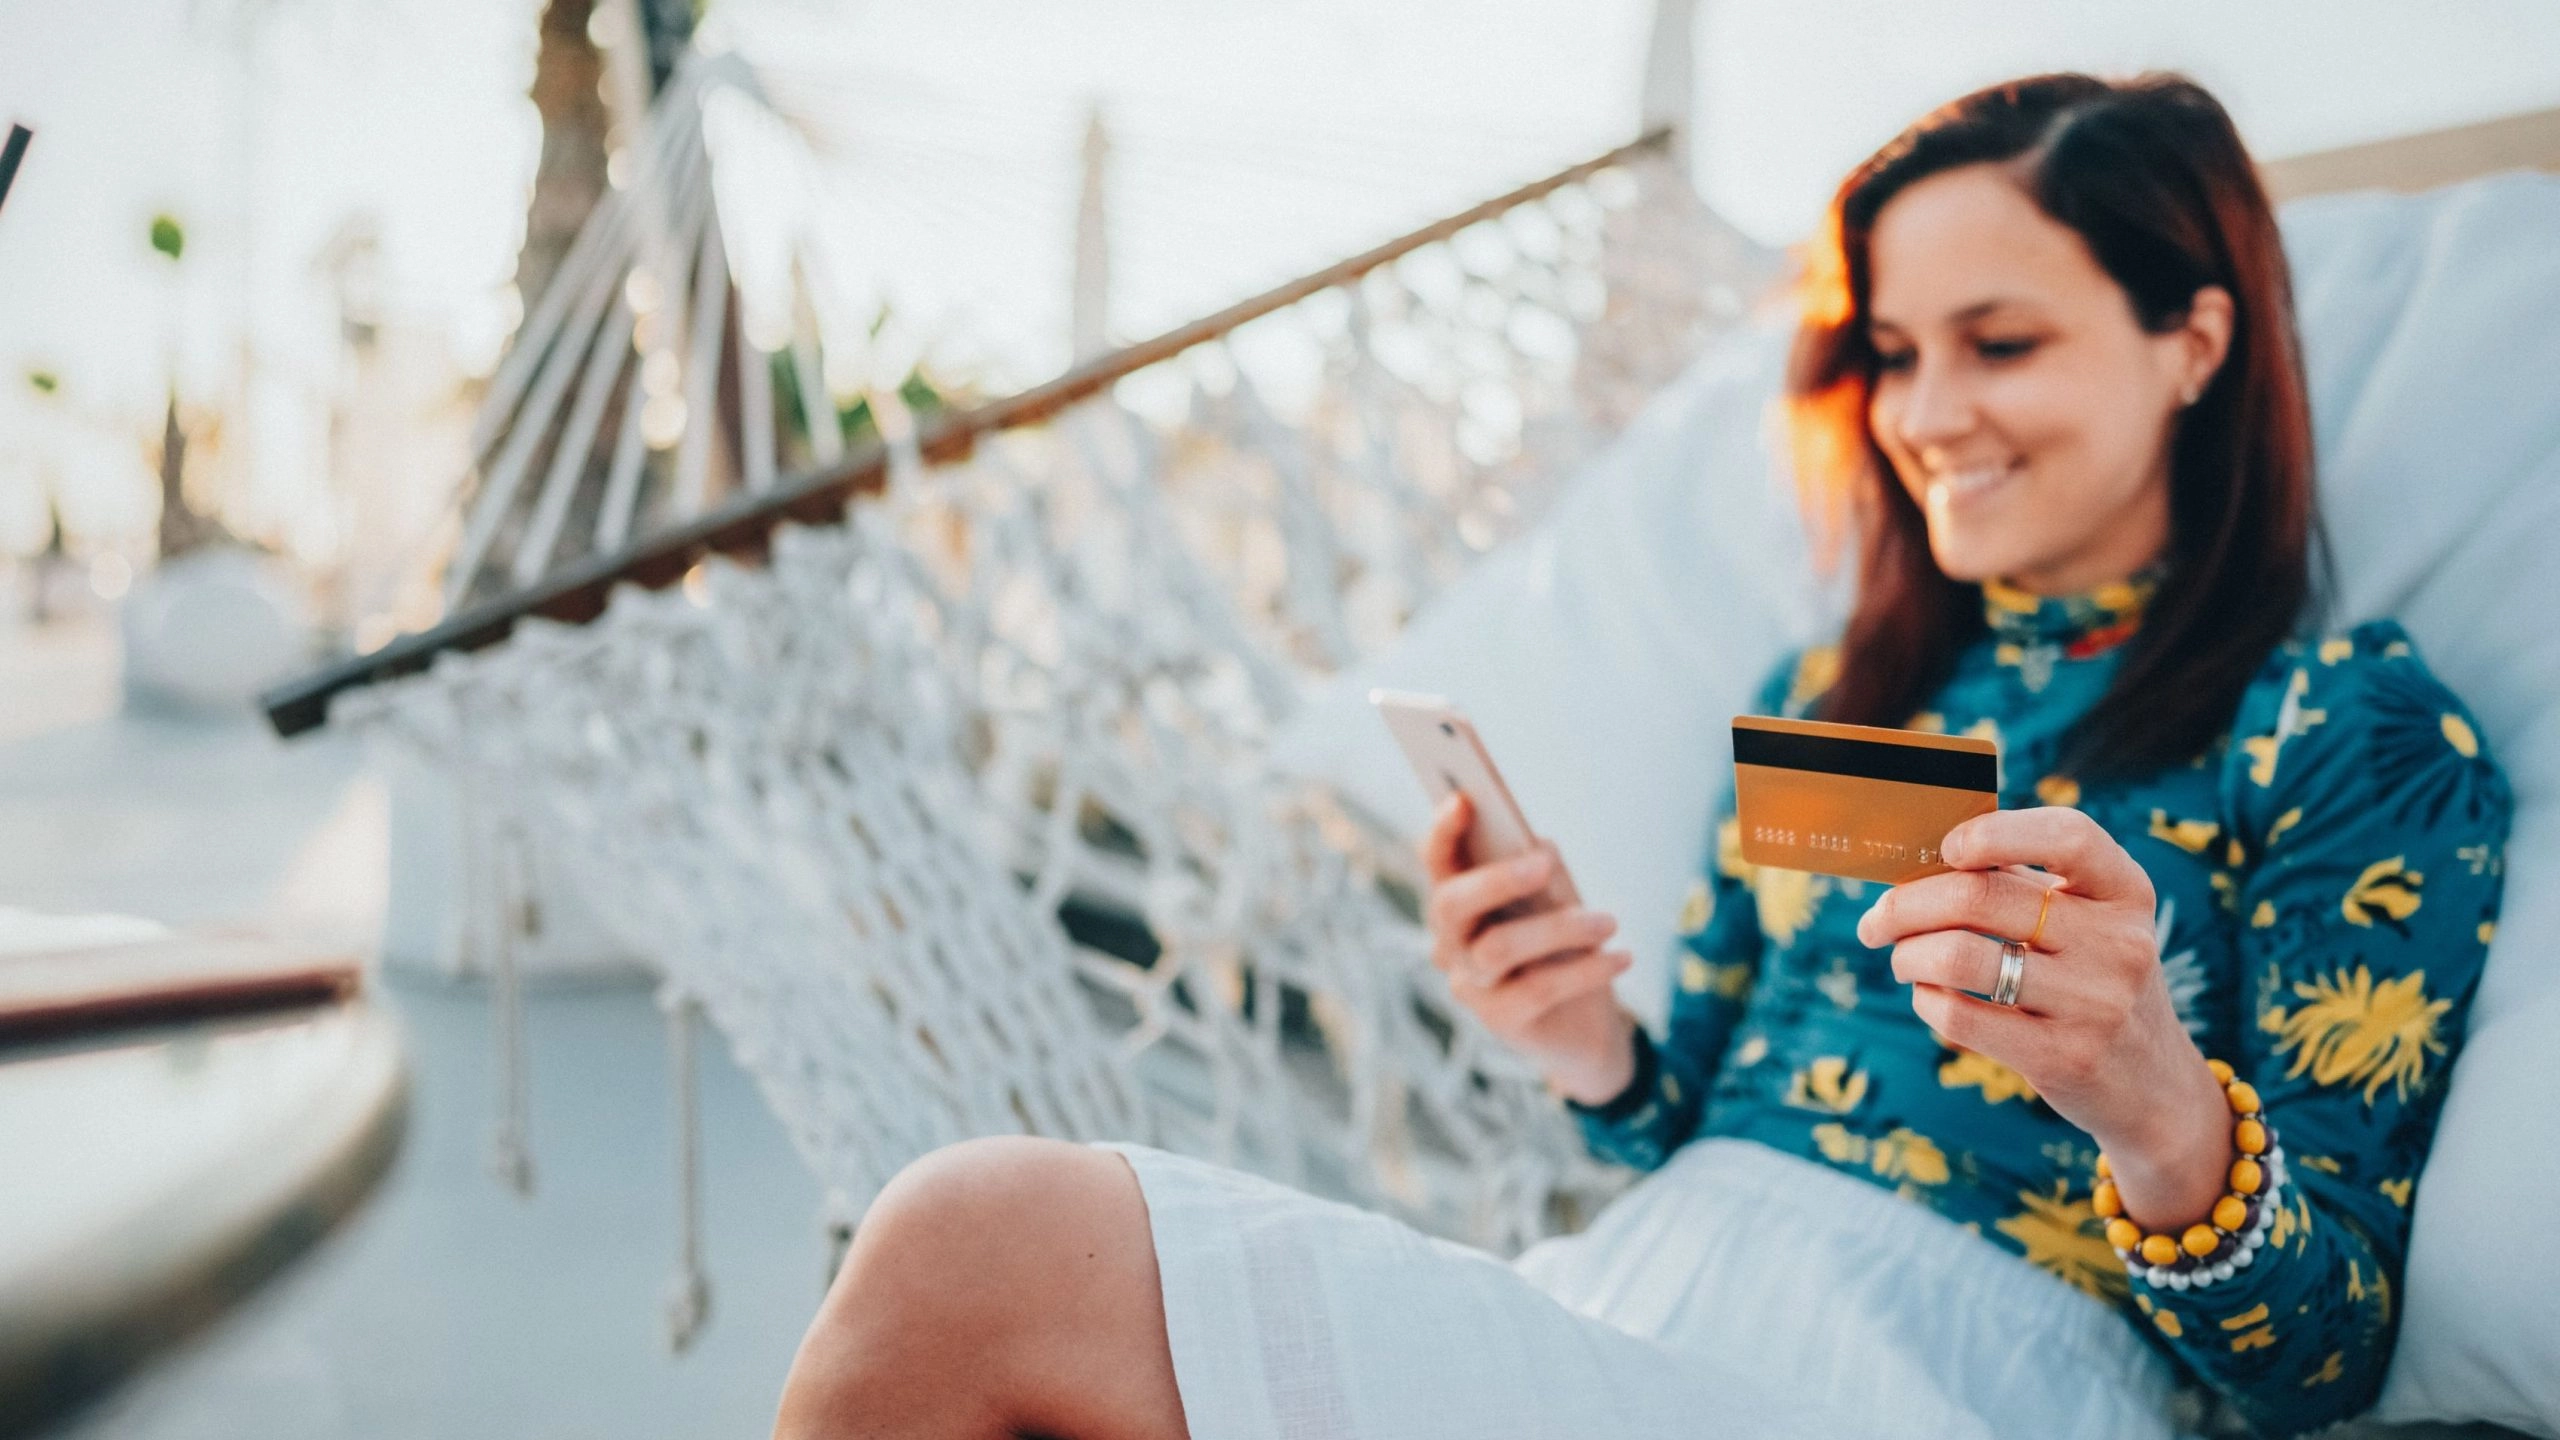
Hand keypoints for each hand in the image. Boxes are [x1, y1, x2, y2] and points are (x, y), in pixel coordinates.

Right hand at [1420, 793, 1637, 1104]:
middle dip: (1496, 879)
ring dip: (1559, 928)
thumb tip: (1539, 847)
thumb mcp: (1556, 904)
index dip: (1442, 832)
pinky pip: (1538, 987)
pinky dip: (1586, 968)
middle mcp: (1450, 943)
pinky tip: (1621, 957)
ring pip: (1498, 947)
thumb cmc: (1562, 949)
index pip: (1436, 862)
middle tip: (1544, 862)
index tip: (1462, 799)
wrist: (1583, 1026)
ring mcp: (1469, 985)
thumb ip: (1542, 875)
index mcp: (1458, 902)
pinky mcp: (1499, 1021)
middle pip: (1452, 904)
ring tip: (1608, 921)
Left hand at [1854, 807, 2233, 1230]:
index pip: (2068, 836)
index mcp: (2126, 890)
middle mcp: (2120, 942)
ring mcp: (2097, 1003)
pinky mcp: (2064, 1057)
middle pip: (1981, 896)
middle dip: (1906, 905)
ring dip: (1908, 955)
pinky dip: (1926, 1001)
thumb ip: (2022, 885)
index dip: (1995, 833)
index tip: (1946, 848)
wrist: (2152, 1084)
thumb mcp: (2087, 924)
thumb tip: (1920, 858)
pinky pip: (1960, 1016)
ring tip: (1903, 960)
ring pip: (1958, 957)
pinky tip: (1929, 996)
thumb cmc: (2093, 982)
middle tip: (1878, 920)